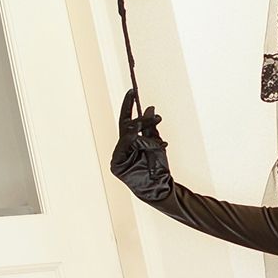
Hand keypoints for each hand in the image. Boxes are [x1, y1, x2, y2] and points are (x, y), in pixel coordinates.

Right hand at [110, 88, 173, 205]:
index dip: (128, 105)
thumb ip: (151, 127)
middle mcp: (122, 148)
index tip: (132, 91)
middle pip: (126, 126)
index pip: (127, 120)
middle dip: (138, 118)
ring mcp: (118, 157)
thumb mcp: (156, 143)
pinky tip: (143, 138)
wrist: (160, 186)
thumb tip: (150, 107)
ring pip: (128, 136)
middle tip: (151, 112)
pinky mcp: (117, 165)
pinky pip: (125, 148)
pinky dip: (135, 142)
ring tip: (155, 130)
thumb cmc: (158, 167)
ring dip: (143, 132)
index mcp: (129, 142)